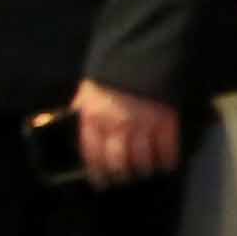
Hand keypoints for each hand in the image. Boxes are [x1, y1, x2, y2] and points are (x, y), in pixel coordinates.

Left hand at [70, 79, 184, 183]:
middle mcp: (117, 125)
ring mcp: (143, 125)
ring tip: (144, 172)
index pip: (92, 154)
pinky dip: (167, 160)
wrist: (142, 52)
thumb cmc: (111, 73)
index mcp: (94, 117)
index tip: (101, 182)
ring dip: (144, 169)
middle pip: (119, 162)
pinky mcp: (166, 121)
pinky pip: (167, 149)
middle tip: (124, 179)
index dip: (97, 172)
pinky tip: (166, 164)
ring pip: (143, 159)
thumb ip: (82, 111)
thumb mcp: (88, 90)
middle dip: (121, 174)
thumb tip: (68, 127)